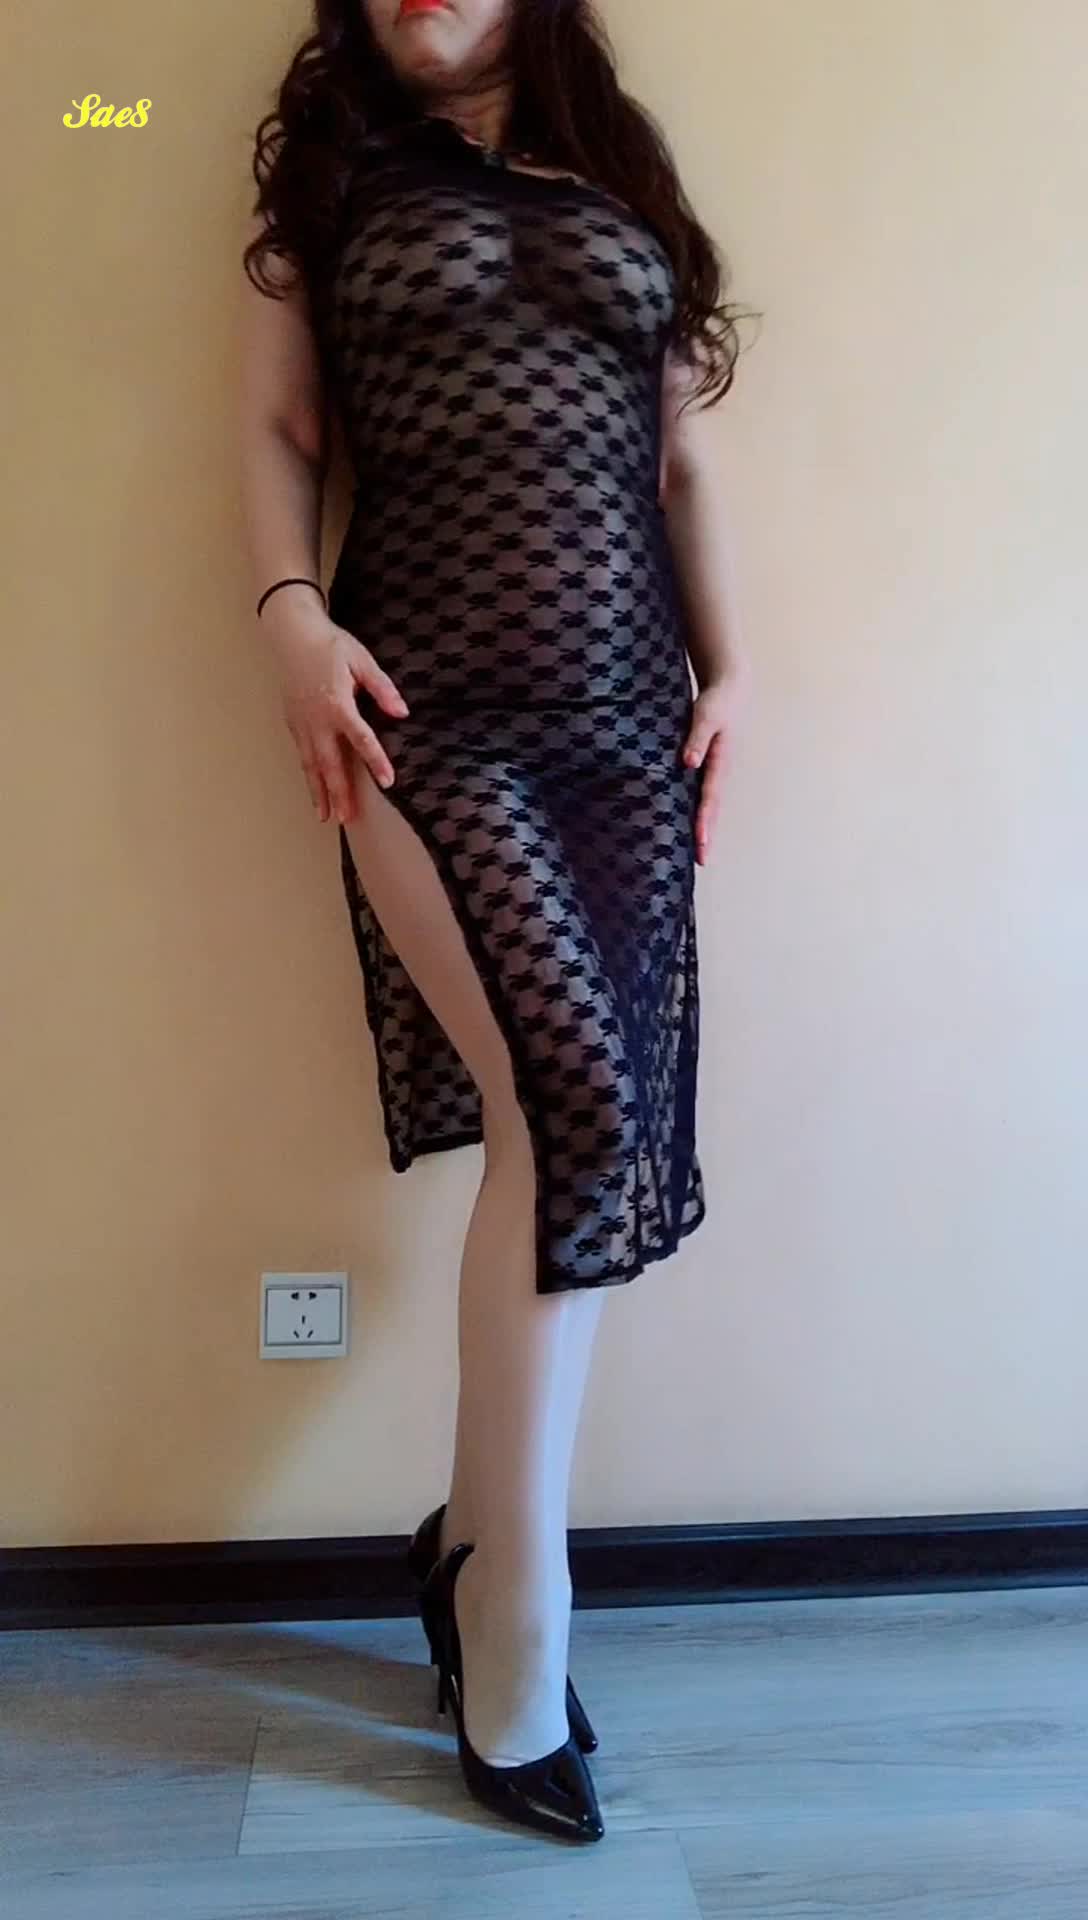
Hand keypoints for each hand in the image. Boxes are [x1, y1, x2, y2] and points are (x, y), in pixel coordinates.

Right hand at [264, 600, 409, 824]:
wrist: (291, 633)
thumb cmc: (331, 645)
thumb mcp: (362, 661)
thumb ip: (382, 689)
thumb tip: (401, 712)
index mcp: (337, 704)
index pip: (361, 740)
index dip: (376, 762)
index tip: (388, 782)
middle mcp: (317, 719)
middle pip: (330, 763)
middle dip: (340, 792)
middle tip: (348, 819)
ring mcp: (302, 723)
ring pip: (311, 765)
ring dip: (320, 793)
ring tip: (327, 818)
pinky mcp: (292, 722)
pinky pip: (301, 755)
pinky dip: (308, 776)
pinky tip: (315, 791)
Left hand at [681, 670, 747, 866]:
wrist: (730, 688)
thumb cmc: (717, 701)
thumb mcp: (706, 715)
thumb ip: (697, 738)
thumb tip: (688, 763)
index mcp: (720, 762)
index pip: (710, 798)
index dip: (704, 821)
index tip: (700, 843)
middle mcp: (719, 771)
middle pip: (712, 809)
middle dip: (706, 835)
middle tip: (701, 862)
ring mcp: (715, 770)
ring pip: (708, 804)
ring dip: (703, 827)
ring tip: (697, 852)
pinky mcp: (708, 766)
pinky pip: (702, 793)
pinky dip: (698, 811)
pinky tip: (688, 822)